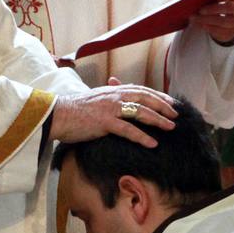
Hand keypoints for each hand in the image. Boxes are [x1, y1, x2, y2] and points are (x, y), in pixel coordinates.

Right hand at [49, 81, 177, 146]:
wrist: (57, 114)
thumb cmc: (74, 109)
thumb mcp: (95, 98)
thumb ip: (109, 95)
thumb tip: (119, 93)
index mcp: (113, 89)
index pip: (141, 89)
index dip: (158, 95)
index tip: (170, 102)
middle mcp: (114, 95)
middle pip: (146, 98)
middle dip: (163, 106)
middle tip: (176, 115)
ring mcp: (110, 108)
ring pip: (141, 112)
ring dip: (158, 120)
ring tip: (170, 128)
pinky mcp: (105, 122)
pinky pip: (128, 129)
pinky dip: (142, 136)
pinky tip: (152, 143)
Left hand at [190, 0, 233, 43]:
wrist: (233, 22)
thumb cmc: (224, 4)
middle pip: (229, 7)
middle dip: (214, 8)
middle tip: (200, 9)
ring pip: (223, 21)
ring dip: (206, 19)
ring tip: (193, 17)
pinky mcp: (231, 33)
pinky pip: (218, 31)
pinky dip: (207, 27)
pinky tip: (198, 23)